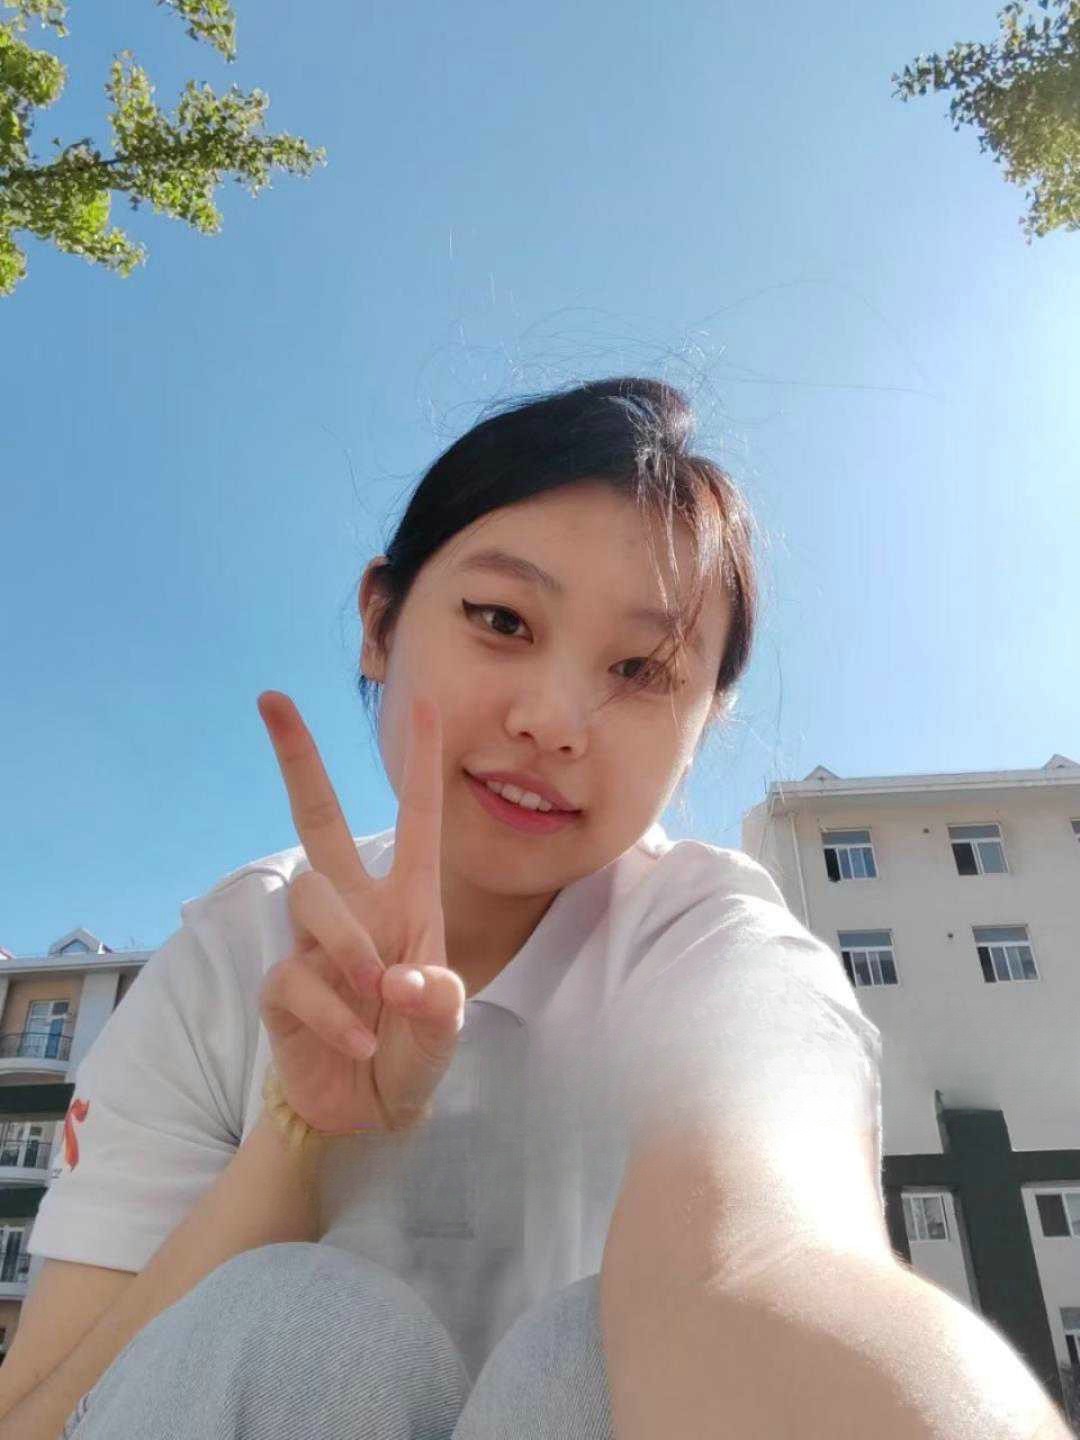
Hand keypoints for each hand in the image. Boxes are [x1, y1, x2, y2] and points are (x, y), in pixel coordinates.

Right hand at [255, 690, 464, 1135]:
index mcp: (408, 902)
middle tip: (272, 700)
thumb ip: (436, 1004)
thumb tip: (398, 981)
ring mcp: (313, 944)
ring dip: (346, 944)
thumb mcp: (445, 1029)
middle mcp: (357, 909)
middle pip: (319, 820)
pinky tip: (358, 1042)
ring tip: (377, 995)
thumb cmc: (415, 1052)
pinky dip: (331, 1011)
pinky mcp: (280, 987)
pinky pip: (294, 976)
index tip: (428, 704)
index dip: (422, 764)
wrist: (369, 1113)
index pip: (416, 820)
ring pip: (310, 897)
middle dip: (298, 760)